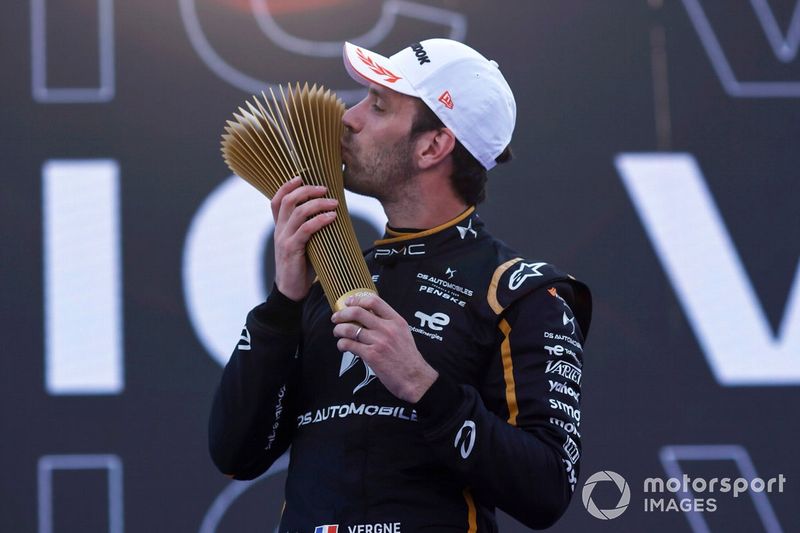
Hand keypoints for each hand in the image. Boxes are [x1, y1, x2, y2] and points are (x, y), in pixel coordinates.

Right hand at [270, 177, 337, 300]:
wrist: (291, 291)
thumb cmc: (302, 267)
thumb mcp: (305, 244)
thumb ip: (311, 229)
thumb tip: (333, 214)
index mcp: (280, 227)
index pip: (277, 201)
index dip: (286, 186)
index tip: (300, 177)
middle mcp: (279, 230)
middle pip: (288, 201)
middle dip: (307, 190)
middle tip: (325, 188)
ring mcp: (284, 239)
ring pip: (297, 212)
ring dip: (317, 204)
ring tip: (334, 203)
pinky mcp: (291, 250)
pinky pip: (305, 230)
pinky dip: (320, 220)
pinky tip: (332, 218)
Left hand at [331, 294, 438, 402]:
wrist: (415, 378)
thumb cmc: (408, 358)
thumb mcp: (403, 333)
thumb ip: (389, 323)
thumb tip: (369, 316)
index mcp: (396, 321)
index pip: (374, 301)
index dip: (357, 299)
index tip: (349, 302)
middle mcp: (387, 329)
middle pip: (358, 312)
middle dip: (342, 313)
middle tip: (336, 317)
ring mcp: (379, 342)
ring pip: (350, 329)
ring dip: (339, 330)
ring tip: (338, 333)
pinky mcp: (371, 355)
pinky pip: (349, 344)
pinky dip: (342, 344)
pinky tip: (343, 346)